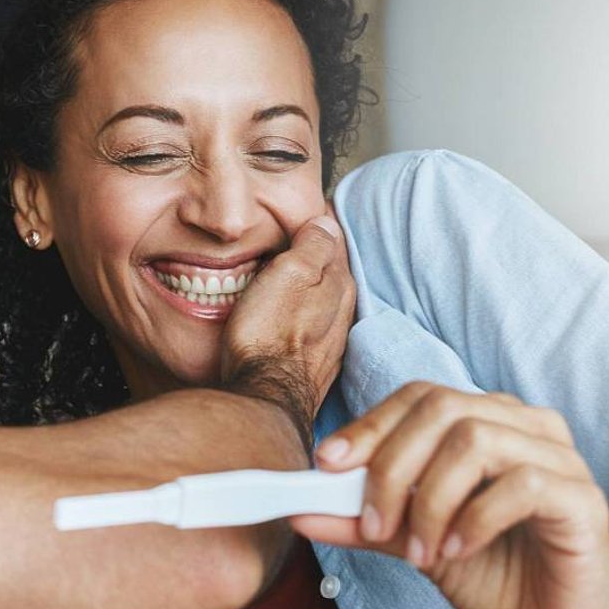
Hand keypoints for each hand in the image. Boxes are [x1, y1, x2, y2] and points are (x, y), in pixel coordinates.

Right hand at [221, 212, 355, 445]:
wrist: (265, 397)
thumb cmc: (268, 334)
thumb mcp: (288, 275)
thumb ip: (311, 246)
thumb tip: (327, 221)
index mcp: (338, 283)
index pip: (334, 241)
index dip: (318, 224)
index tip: (305, 212)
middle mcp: (343, 312)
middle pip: (333, 271)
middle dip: (319, 255)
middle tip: (298, 237)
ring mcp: (332, 340)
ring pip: (326, 301)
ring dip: (312, 287)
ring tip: (292, 274)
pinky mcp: (316, 364)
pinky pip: (315, 327)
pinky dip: (305, 315)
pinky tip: (291, 317)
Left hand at [294, 382, 608, 608]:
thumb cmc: (489, 568)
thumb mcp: (411, 541)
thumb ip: (361, 521)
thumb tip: (299, 511)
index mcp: (483, 419)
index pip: (418, 396)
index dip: (370, 426)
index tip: (328, 466)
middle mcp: (522, 425)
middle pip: (442, 409)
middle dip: (392, 467)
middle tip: (374, 525)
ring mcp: (558, 456)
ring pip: (475, 441)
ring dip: (431, 501)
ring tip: (419, 552)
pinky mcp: (582, 497)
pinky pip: (520, 485)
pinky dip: (473, 520)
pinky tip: (456, 552)